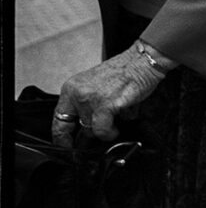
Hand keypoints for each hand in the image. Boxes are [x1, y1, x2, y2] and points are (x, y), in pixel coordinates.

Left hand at [51, 47, 166, 147]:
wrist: (144, 61)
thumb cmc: (126, 71)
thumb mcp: (96, 84)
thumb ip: (86, 104)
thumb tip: (84, 129)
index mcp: (72, 87)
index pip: (59, 119)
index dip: (62, 137)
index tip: (67, 146)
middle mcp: (78, 93)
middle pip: (77, 127)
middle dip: (90, 132)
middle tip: (102, 129)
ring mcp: (90, 99)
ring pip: (90, 131)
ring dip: (104, 130)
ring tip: (115, 121)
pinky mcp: (105, 105)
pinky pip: (103, 131)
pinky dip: (111, 132)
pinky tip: (118, 126)